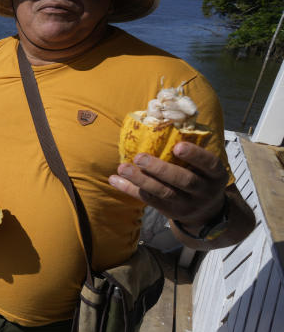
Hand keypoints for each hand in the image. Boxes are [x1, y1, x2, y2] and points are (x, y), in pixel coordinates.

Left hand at [109, 141, 227, 226]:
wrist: (207, 212)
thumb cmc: (201, 176)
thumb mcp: (206, 167)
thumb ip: (192, 151)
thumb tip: (163, 120)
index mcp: (216, 175)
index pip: (209, 163)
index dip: (195, 155)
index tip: (178, 146)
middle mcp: (204, 191)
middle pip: (183, 180)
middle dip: (160, 169)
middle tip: (139, 157)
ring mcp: (187, 204)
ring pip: (163, 192)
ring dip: (141, 180)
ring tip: (123, 168)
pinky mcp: (170, 211)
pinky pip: (149, 200)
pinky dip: (130, 189)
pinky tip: (115, 180)